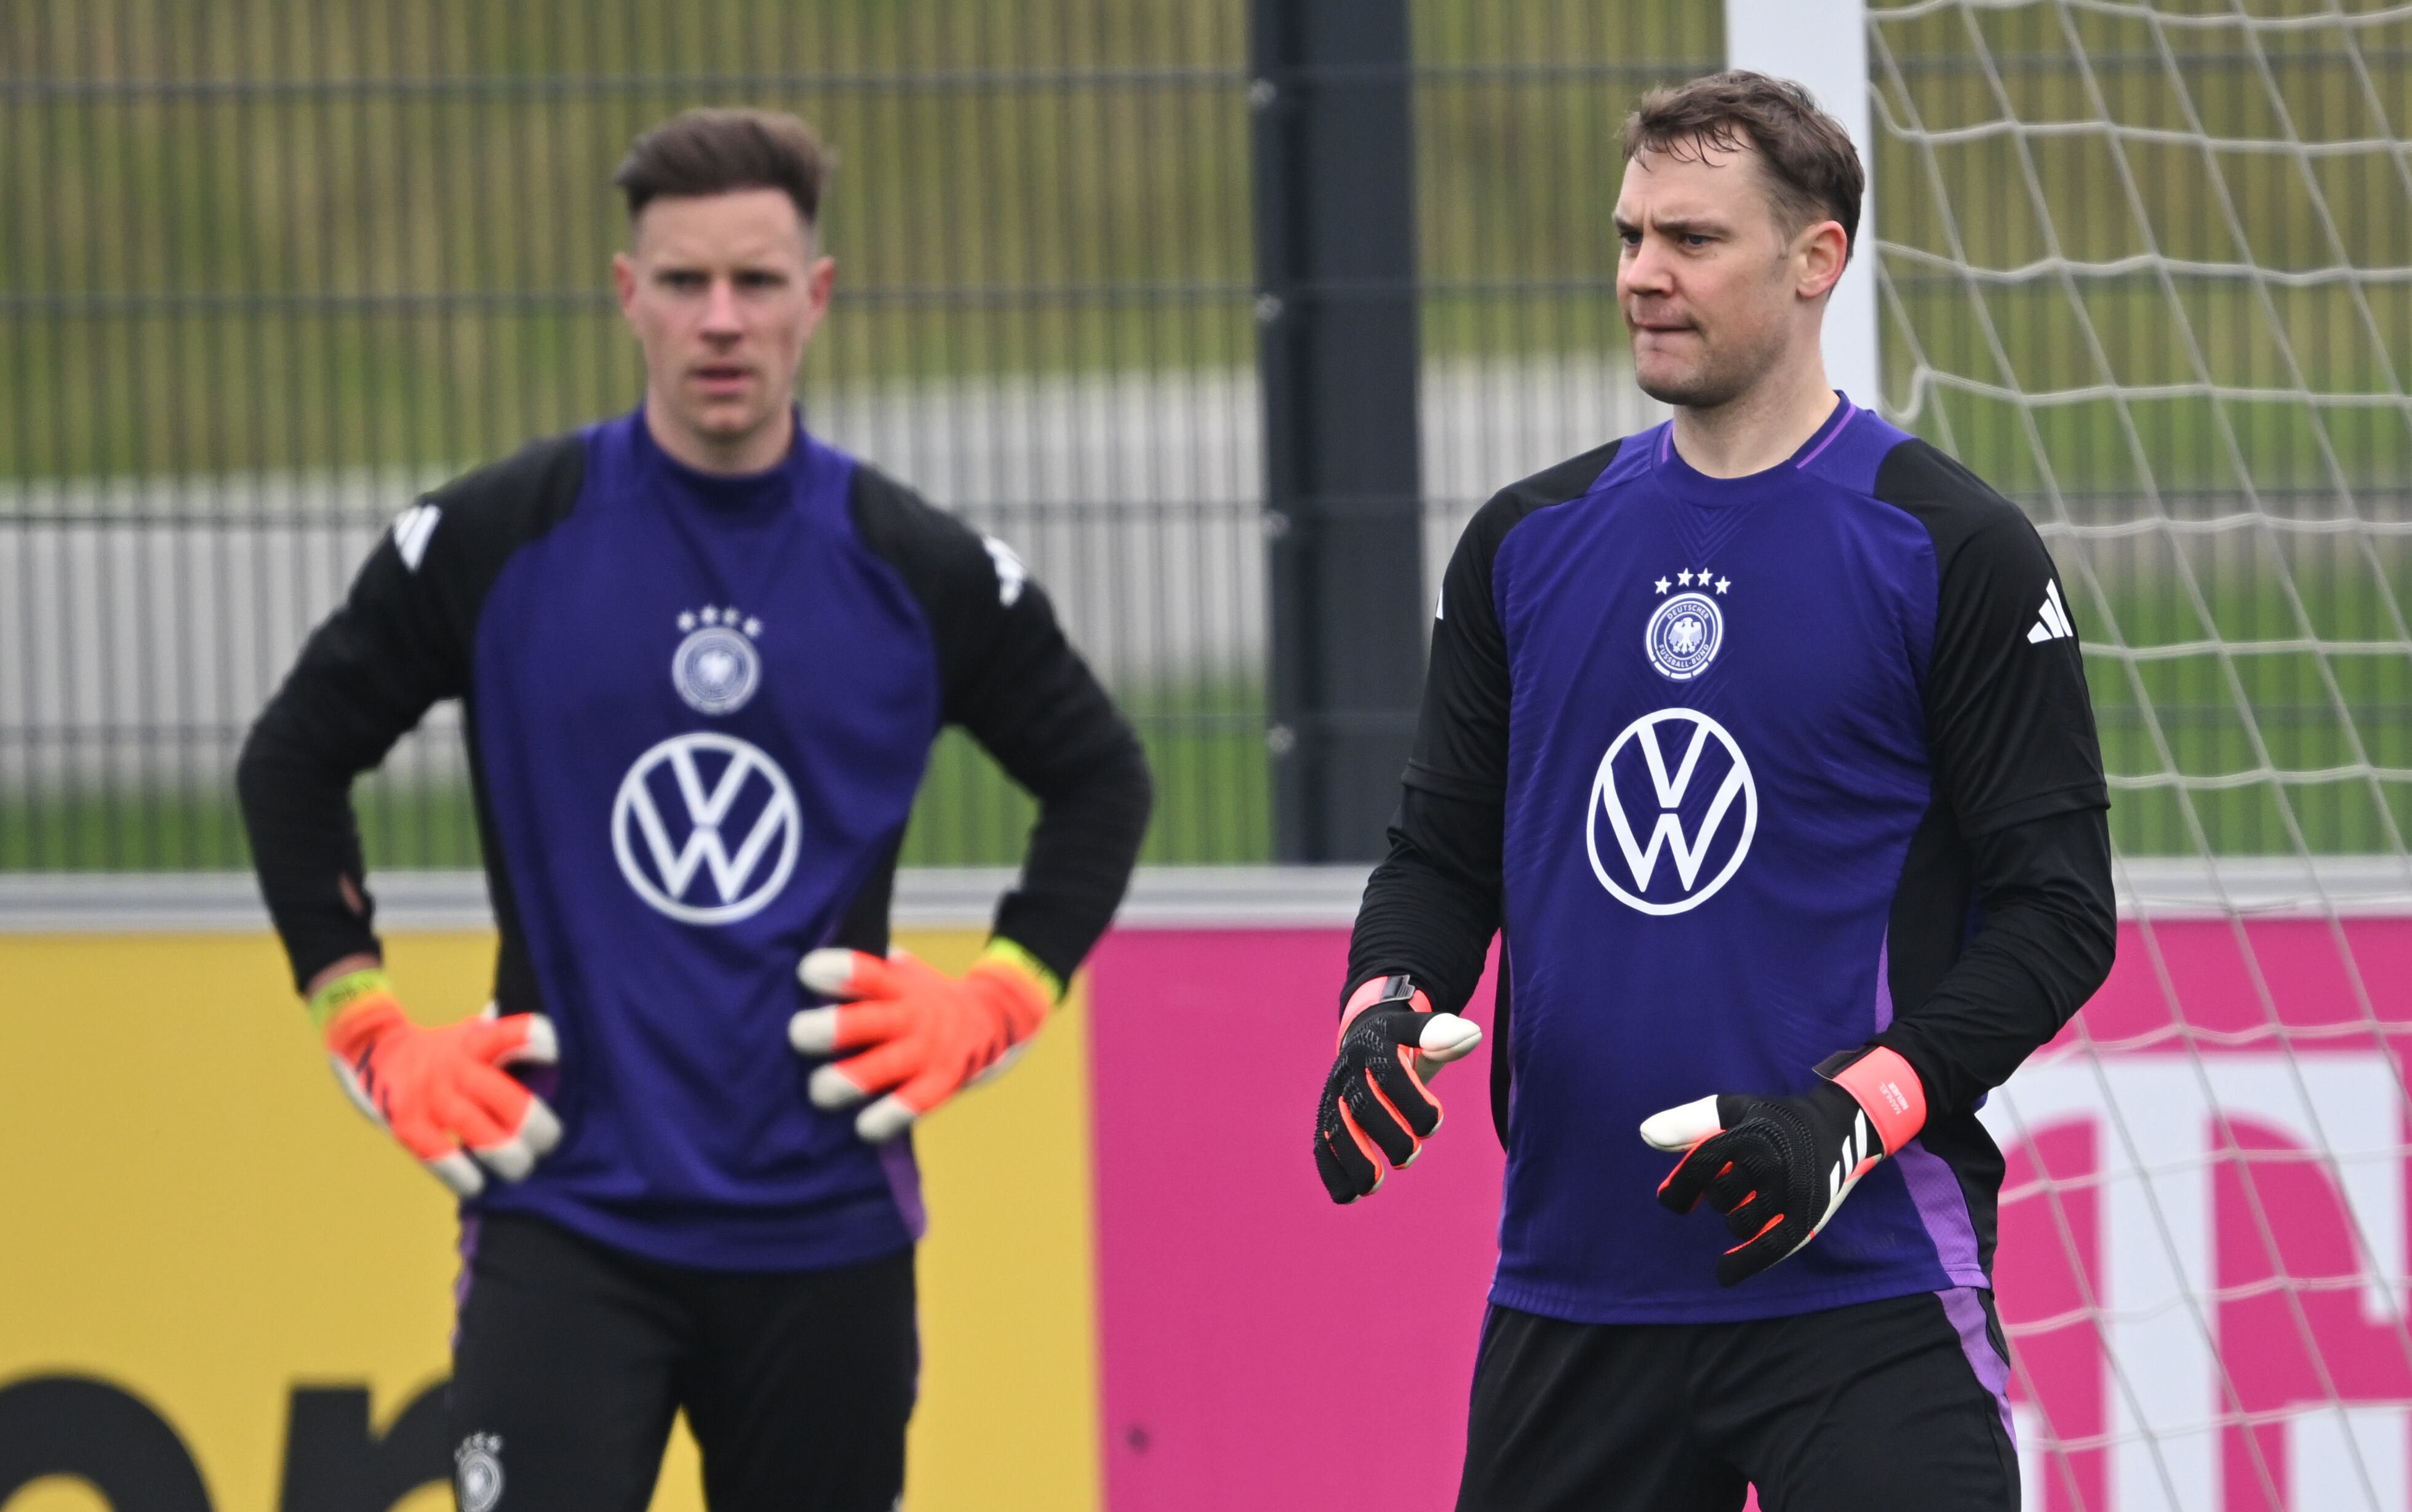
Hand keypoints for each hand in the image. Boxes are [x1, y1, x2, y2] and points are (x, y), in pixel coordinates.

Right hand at [316, 970, 561, 1197]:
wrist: (372, 1048)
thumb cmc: (445, 1051)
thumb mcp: (475, 1036)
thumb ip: (511, 1047)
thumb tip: (569, 1057)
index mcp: (477, 1042)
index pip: (512, 1034)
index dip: (537, 1042)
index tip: (562, 1057)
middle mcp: (455, 1067)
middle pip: (498, 1091)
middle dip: (529, 1120)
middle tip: (551, 1141)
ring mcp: (430, 1096)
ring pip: (470, 1124)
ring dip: (500, 1150)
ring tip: (523, 1167)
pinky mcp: (406, 1123)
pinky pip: (434, 1152)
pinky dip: (456, 1172)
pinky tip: (477, 1186)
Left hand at [788, 943, 1054, 1142]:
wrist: (992, 1019)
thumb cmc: (922, 999)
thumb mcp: (901, 975)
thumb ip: (864, 974)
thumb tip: (801, 961)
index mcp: (896, 985)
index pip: (865, 972)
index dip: (836, 971)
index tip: (806, 972)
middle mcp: (911, 1016)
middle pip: (868, 1020)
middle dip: (832, 1028)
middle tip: (799, 1034)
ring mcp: (926, 1051)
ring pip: (884, 1067)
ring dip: (850, 1080)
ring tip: (820, 1090)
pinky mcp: (942, 1083)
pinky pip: (915, 1104)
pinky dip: (889, 1117)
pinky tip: (864, 1128)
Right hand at [1313, 974, 1482, 1203]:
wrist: (1364, 1038)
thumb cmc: (1404, 1043)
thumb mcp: (1422, 1033)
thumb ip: (1446, 1036)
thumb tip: (1472, 1035)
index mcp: (1374, 1047)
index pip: (1390, 1073)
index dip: (1411, 1100)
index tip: (1435, 1122)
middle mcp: (1348, 1071)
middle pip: (1362, 1105)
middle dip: (1385, 1134)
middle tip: (1409, 1157)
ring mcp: (1333, 1096)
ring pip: (1336, 1130)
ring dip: (1354, 1160)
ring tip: (1374, 1186)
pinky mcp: (1325, 1118)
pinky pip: (1322, 1146)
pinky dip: (1332, 1172)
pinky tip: (1348, 1196)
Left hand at [1641, 1045, 1925, 1285]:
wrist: (1838, 1126)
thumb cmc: (1772, 1120)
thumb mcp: (1731, 1110)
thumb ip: (1688, 1123)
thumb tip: (1645, 1134)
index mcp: (1747, 1133)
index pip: (1701, 1166)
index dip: (1679, 1188)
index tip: (1669, 1201)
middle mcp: (1769, 1161)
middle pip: (1720, 1197)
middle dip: (1719, 1195)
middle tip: (1737, 1183)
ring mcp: (1790, 1189)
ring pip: (1741, 1223)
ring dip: (1737, 1219)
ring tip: (1752, 1201)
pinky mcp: (1807, 1214)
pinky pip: (1770, 1247)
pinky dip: (1745, 1264)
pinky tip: (1723, 1274)